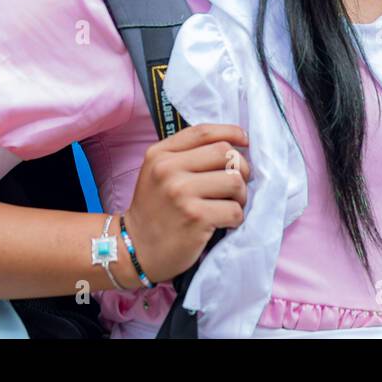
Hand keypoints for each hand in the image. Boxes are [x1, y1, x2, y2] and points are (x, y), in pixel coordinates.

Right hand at [121, 123, 251, 285]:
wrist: (136, 249)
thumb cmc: (155, 210)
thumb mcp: (159, 173)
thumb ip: (187, 155)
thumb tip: (234, 146)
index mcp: (160, 154)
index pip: (204, 132)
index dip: (231, 133)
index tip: (245, 141)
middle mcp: (168, 169)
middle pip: (225, 153)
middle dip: (241, 168)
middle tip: (236, 186)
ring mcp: (181, 193)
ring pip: (235, 181)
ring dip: (241, 196)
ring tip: (230, 205)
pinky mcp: (196, 217)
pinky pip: (234, 210)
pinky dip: (236, 218)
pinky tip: (224, 223)